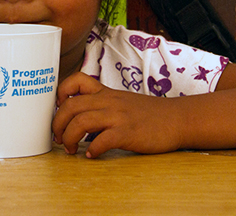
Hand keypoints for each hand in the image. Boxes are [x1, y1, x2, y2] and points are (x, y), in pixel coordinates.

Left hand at [52, 72, 182, 157]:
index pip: (76, 81)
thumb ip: (102, 104)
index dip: (60, 93)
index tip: (58, 108)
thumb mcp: (122, 101)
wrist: (177, 119)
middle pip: (70, 106)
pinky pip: (101, 141)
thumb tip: (78, 119)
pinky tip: (92, 155)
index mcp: (106, 92)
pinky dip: (91, 150)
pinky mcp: (128, 133)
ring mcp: (118, 116)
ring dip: (69, 138)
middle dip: (57, 124)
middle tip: (58, 138)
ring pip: (81, 122)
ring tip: (70, 149)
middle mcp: (109, 101)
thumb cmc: (149, 114)